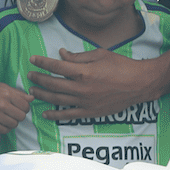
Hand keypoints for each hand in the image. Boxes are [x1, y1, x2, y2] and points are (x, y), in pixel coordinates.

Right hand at [0, 76, 30, 134]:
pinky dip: (6, 128)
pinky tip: (3, 123)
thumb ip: (17, 92)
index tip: (21, 107)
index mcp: (6, 93)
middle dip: (20, 115)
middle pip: (21, 116)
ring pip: (14, 124)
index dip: (25, 107)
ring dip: (13, 122)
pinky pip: (5, 130)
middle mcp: (1, 104)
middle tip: (14, 113)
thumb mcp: (1, 86)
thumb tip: (32, 98)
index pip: (25, 105)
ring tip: (8, 118)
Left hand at [26, 47, 157, 121]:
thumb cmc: (121, 65)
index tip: (32, 60)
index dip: (42, 63)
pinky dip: (56, 115)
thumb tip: (61, 54)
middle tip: (29, 76)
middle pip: (53, 84)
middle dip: (39, 79)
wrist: (140, 84)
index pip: (56, 67)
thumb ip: (77, 56)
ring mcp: (86, 102)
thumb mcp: (99, 54)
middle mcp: (82, 88)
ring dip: (43, 96)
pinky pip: (70, 115)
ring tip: (32, 92)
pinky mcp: (91, 112)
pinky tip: (46, 113)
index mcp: (83, 72)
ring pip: (58, 100)